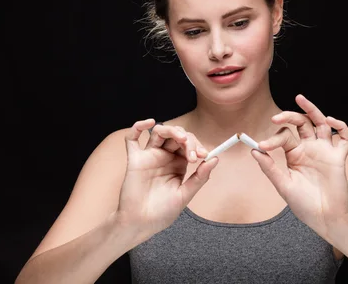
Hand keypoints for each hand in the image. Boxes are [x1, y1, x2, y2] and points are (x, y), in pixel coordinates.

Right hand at [117, 119, 218, 240]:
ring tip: (182, 138)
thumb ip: (200, 177)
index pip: (189, 145)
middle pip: (176, 136)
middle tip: (193, 153)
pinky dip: (138, 126)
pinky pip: (132, 138)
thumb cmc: (162, 212)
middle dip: (188, 140)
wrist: (141, 224)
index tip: (204, 154)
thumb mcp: (185, 195)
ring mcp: (149, 156)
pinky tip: (149, 122)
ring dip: (172, 130)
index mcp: (177, 164)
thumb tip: (215, 159)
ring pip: (159, 132)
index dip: (197, 145)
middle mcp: (164, 157)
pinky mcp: (134, 159)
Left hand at [251, 94, 347, 241]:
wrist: (325, 219)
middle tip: (276, 117)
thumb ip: (270, 168)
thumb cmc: (304, 205)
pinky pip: (344, 138)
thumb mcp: (283, 186)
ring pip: (321, 123)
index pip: (284, 136)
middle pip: (301, 123)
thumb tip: (254, 151)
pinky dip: (340, 126)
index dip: (273, 139)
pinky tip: (330, 121)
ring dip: (312, 110)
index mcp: (295, 154)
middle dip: (289, 116)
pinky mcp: (339, 158)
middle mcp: (310, 149)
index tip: (262, 146)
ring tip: (300, 99)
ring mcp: (325, 151)